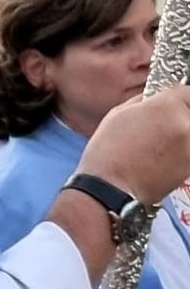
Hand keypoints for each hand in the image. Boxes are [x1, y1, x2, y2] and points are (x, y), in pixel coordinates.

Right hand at [79, 86, 189, 205]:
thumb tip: (155, 100)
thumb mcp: (119, 114)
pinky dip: (181, 153)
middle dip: (183, 118)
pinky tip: (163, 159)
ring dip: (182, 137)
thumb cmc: (108, 152)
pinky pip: (189, 152)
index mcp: (167, 105)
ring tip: (163, 146)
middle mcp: (184, 123)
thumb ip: (145, 102)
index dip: (182, 99)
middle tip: (166, 128)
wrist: (110, 189)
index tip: (179, 104)